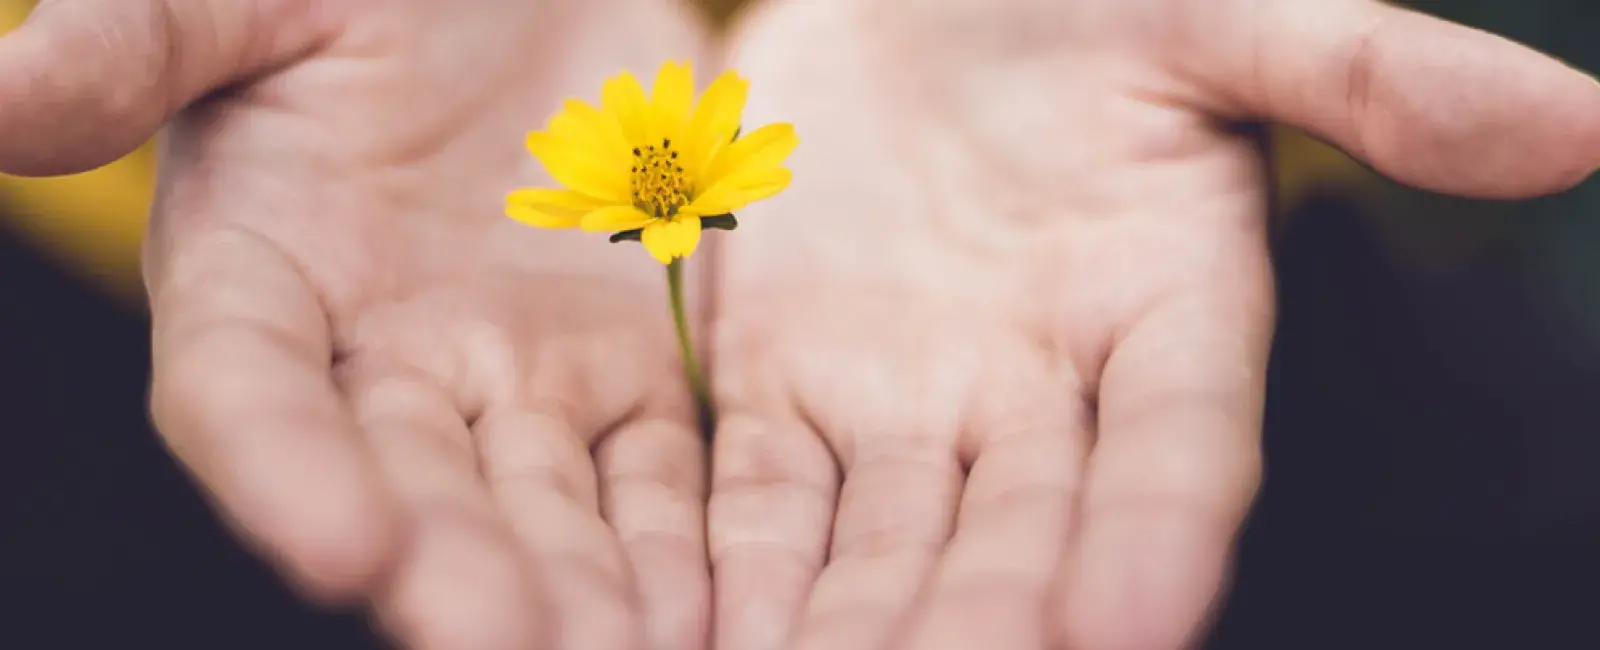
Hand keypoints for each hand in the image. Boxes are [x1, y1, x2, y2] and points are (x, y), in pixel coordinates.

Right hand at [0, 1, 712, 647]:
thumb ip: (140, 41)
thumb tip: (2, 96)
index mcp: (261, 274)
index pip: (248, 392)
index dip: (283, 472)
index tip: (343, 548)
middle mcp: (379, 361)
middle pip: (407, 485)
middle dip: (453, 573)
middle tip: (502, 646)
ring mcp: (510, 381)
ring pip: (539, 509)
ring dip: (574, 593)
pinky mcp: (623, 376)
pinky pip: (650, 477)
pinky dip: (673, 547)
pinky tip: (700, 616)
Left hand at [706, 1, 1599, 648]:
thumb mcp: (1215, 13)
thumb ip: (1368, 69)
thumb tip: (1585, 126)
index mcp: (1166, 315)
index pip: (1179, 451)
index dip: (1161, 538)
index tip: (1138, 624)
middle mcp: (1040, 398)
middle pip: (1019, 542)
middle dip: (980, 630)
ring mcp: (904, 408)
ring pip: (882, 554)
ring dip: (851, 635)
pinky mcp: (783, 394)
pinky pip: (759, 503)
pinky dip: (737, 577)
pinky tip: (713, 641)